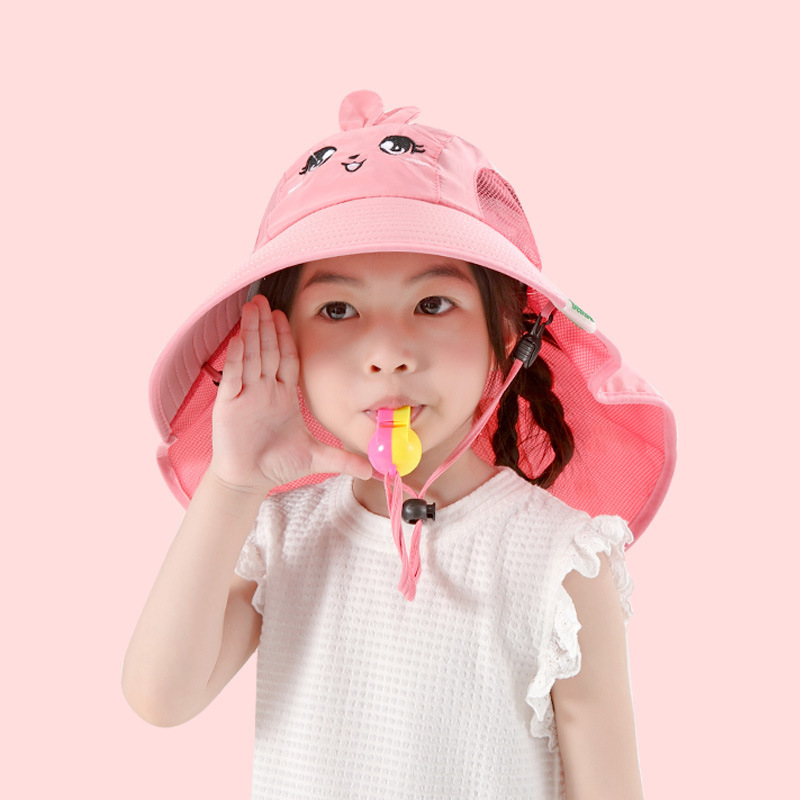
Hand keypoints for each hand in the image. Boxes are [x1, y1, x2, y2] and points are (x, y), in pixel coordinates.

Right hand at [208, 294, 372, 492]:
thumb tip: (375, 470)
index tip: (284, 315)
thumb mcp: (316, 458)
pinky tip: (238, 340)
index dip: (285, 337)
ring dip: (250, 332)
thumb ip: (344, 459)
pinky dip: (235, 359)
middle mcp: (263, 390)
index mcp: (283, 395)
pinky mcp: (229, 406)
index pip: (286, 359)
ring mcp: (245, 396)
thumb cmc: (278, 464)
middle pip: (266, 351)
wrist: (250, 481)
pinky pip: (233, 378)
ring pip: (249, 357)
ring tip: (250, 308)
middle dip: (265, 325)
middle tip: (263, 300)